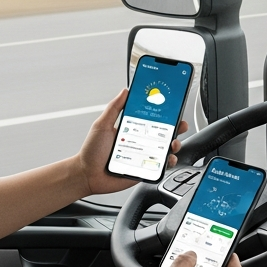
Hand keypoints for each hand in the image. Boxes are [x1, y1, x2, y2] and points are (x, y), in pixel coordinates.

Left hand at [72, 90, 187, 196]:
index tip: (173, 108)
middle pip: (164, 134)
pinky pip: (161, 167)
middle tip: (180, 125)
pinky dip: (169, 163)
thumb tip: (125, 91)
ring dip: (175, 145)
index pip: (152, 119)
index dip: (164, 114)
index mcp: (132, 129)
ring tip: (173, 143)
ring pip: (166, 150)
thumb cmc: (92, 151)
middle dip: (176, 128)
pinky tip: (168, 159)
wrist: (87, 175)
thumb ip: (114, 108)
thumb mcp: (102, 125)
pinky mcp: (144, 170)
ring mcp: (143, 157)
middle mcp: (140, 142)